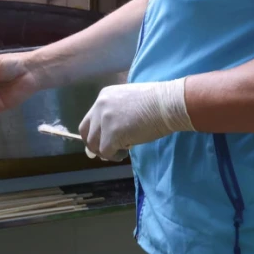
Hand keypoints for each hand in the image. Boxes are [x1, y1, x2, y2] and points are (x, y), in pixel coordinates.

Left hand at [79, 77, 193, 160]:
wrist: (168, 104)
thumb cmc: (157, 102)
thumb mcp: (129, 101)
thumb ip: (117, 113)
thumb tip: (113, 134)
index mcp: (104, 96)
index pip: (90, 118)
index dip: (96, 133)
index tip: (103, 142)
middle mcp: (99, 106)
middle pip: (86, 131)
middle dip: (94, 144)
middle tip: (105, 152)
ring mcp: (104, 120)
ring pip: (93, 143)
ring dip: (105, 151)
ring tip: (121, 151)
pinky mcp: (112, 134)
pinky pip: (105, 152)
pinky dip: (114, 156)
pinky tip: (125, 153)